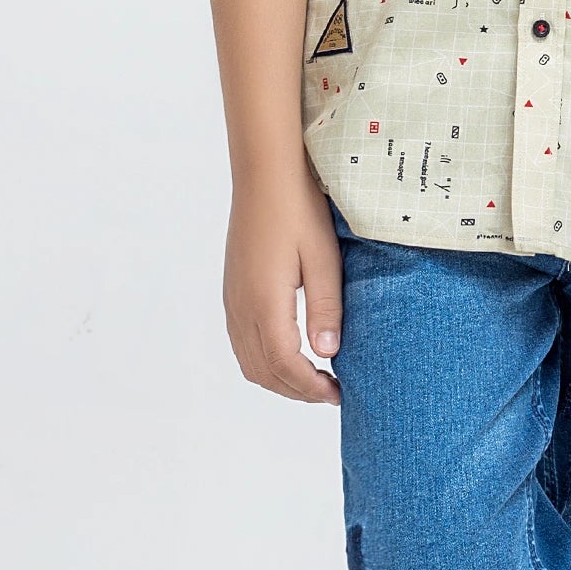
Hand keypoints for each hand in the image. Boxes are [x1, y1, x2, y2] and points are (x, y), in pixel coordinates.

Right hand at [224, 169, 345, 404]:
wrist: (265, 175)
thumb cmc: (298, 210)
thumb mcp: (323, 259)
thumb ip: (325, 308)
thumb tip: (327, 353)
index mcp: (264, 301)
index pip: (284, 364)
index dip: (310, 387)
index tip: (338, 394)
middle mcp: (241, 306)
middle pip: (263, 371)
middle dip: (296, 391)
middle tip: (331, 392)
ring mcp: (232, 300)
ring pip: (248, 361)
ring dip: (280, 379)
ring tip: (314, 377)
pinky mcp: (233, 291)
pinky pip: (242, 342)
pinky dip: (265, 361)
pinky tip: (291, 353)